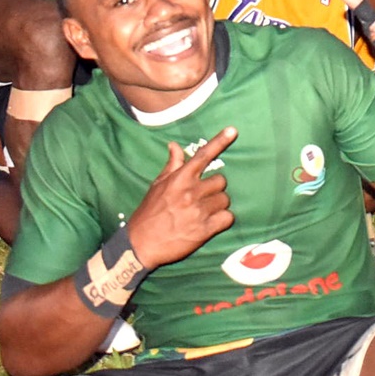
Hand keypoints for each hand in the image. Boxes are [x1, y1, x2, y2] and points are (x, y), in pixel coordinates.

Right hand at [127, 126, 238, 268]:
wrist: (141, 245)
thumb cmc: (148, 213)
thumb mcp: (157, 186)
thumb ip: (172, 166)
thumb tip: (174, 145)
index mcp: (180, 179)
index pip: (203, 156)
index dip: (219, 141)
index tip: (233, 130)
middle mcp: (191, 192)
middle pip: (221, 181)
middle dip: (214, 189)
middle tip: (202, 198)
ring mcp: (199, 211)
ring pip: (225, 199)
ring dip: (218, 205)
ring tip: (203, 212)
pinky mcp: (205, 230)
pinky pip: (227, 218)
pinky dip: (223, 220)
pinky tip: (211, 223)